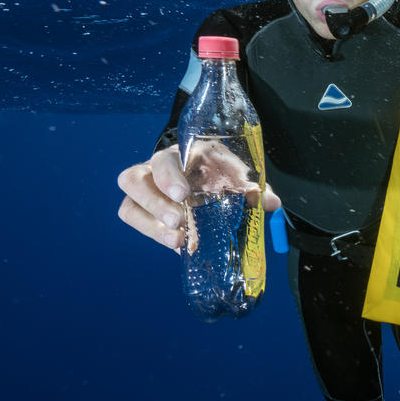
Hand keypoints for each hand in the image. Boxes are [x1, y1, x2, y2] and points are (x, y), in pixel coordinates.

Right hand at [117, 144, 281, 251]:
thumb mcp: (237, 175)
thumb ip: (253, 187)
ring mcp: (145, 191)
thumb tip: (270, 203)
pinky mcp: (143, 211)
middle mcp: (153, 169)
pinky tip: (178, 246)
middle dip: (154, 204)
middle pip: (133, 180)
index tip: (183, 195)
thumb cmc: (221, 170)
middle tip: (179, 222)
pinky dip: (155, 235)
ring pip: (129, 206)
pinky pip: (136, 222)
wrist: (208, 172)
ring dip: (150, 226)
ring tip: (178, 240)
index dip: (168, 177)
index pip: (163, 160)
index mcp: (179, 154)